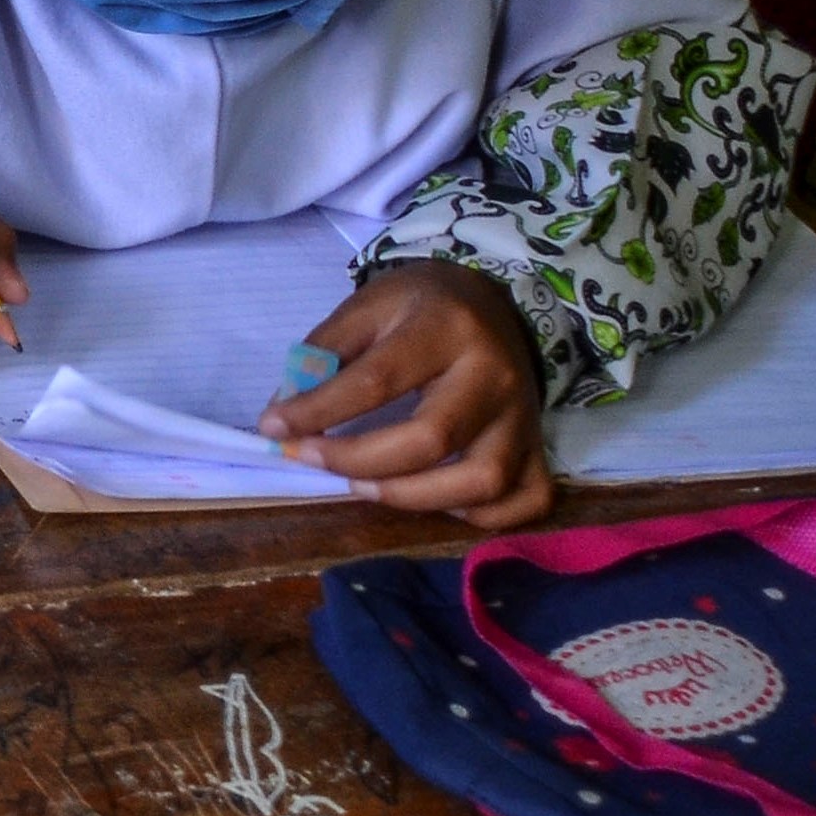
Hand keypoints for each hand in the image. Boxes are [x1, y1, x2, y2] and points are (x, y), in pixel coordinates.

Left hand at [266, 259, 550, 523]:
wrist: (493, 300)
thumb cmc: (419, 307)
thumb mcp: (366, 308)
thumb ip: (321, 356)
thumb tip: (282, 418)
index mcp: (445, 328)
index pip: (378, 381)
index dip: (319, 412)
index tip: (274, 429)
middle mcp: (494, 374)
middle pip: (432, 438)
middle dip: (357, 460)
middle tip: (311, 459)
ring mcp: (524, 416)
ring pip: (483, 481)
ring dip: (413, 497)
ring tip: (364, 484)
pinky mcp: (541, 447)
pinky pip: (524, 500)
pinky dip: (480, 515)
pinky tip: (434, 497)